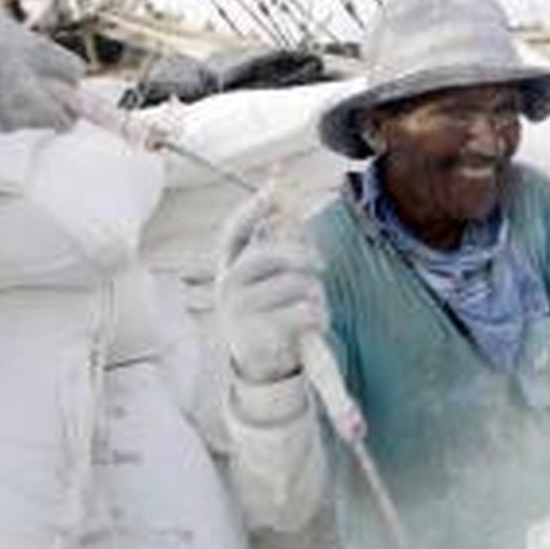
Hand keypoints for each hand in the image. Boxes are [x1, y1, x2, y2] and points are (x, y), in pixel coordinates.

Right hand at [0, 8, 85, 131]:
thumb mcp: (38, 46)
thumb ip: (67, 69)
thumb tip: (79, 82)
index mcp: (31, 107)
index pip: (66, 122)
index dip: (72, 104)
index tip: (68, 90)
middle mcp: (12, 122)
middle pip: (45, 118)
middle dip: (46, 98)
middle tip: (33, 69)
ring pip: (23, 115)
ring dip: (24, 97)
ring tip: (7, 68)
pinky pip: (1, 113)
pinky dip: (3, 99)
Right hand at [214, 189, 326, 382]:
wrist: (263, 363)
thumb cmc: (272, 309)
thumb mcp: (272, 274)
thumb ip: (278, 234)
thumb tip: (280, 184)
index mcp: (231, 265)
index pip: (235, 231)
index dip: (254, 209)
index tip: (275, 188)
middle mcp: (228, 285)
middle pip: (269, 256)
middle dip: (301, 256)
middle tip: (321, 264)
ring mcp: (240, 310)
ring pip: (293, 283)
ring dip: (314, 292)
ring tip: (313, 303)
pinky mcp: (259, 335)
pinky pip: (304, 312)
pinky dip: (319, 315)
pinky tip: (314, 323)